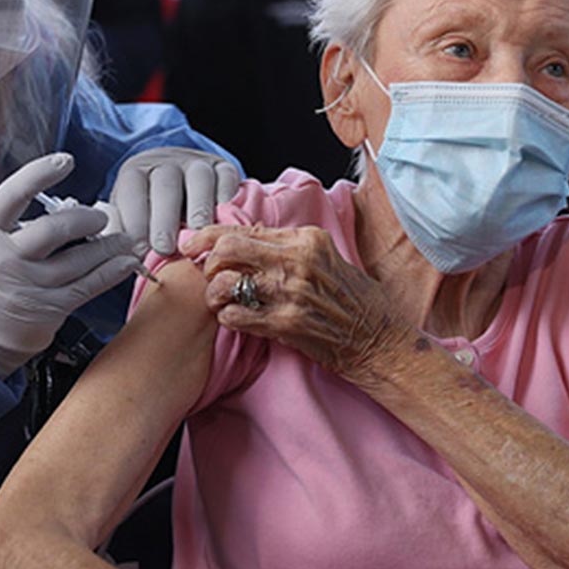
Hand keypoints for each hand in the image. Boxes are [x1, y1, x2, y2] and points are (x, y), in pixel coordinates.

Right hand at [0, 153, 144, 376]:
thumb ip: (14, 225)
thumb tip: (66, 208)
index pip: (13, 194)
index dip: (41, 173)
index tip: (65, 161)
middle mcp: (3, 258)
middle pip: (54, 230)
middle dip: (85, 220)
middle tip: (101, 217)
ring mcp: (26, 285)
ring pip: (77, 260)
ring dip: (108, 247)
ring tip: (123, 240)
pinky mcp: (46, 309)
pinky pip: (86, 286)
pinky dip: (110, 272)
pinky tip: (124, 263)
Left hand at [109, 148, 240, 254]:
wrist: (180, 179)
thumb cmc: (150, 209)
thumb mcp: (128, 215)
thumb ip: (120, 232)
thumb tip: (116, 256)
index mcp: (136, 173)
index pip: (132, 191)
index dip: (134, 221)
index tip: (138, 251)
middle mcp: (166, 163)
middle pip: (165, 186)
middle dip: (164, 219)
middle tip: (164, 249)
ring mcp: (197, 163)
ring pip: (198, 179)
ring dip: (198, 208)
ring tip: (197, 234)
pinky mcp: (223, 167)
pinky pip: (227, 178)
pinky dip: (226, 198)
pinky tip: (223, 219)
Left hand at [181, 224, 416, 384]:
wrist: (378, 340)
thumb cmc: (351, 299)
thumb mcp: (324, 257)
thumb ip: (285, 247)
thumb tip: (241, 238)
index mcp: (305, 239)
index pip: (242, 228)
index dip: (207, 235)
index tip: (190, 243)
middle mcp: (297, 260)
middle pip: (227, 249)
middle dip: (208, 262)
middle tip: (209, 275)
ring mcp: (291, 293)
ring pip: (226, 282)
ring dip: (214, 293)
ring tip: (220, 300)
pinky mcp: (286, 324)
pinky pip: (235, 315)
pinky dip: (226, 317)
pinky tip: (234, 318)